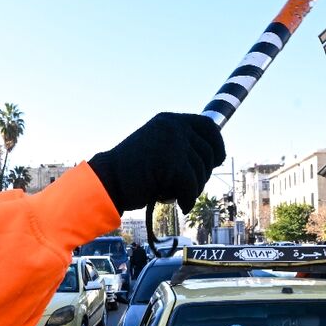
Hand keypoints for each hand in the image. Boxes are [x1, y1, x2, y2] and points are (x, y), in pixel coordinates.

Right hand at [88, 113, 225, 213]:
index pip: (208, 126)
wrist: (108, 181)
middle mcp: (173, 127)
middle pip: (208, 153)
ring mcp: (173, 143)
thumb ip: (180, 146)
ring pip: (201, 172)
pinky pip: (192, 185)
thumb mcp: (158, 148)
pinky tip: (182, 205)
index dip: (217, 144)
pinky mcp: (172, 162)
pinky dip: (189, 199)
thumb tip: (214, 157)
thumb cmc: (132, 172)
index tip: (217, 160)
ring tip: (178, 196)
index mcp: (169, 120)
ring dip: (193, 190)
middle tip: (189, 188)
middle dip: (203, 175)